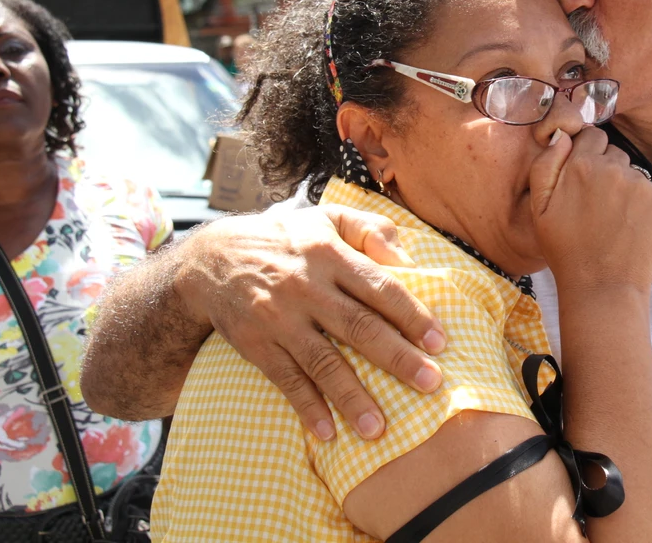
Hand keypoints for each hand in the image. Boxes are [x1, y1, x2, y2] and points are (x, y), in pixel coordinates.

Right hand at [178, 204, 446, 440]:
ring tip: (378, 428)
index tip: (439, 342)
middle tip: (430, 383)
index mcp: (329, 255)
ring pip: (322, 362)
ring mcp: (279, 319)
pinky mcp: (256, 345)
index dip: (411, 314)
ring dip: (351, 396)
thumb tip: (408, 257)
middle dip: (396, 358)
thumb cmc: (285, 239)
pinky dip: (306, 407)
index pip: (379, 286)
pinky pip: (285, 380)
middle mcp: (307, 288)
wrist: (211, 260)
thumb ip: (370, 228)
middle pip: (358, 327)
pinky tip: (327, 433)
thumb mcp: (325, 218)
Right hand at [530, 126, 651, 292]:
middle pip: (614, 154)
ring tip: (611, 221)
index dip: (586, 154)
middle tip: (595, 204)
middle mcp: (616, 169)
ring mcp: (643, 186)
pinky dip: (641, 206)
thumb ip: (546, 164)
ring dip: (623, 189)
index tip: (583, 176)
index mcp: (583, 165)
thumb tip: (562, 136)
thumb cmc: (566, 250)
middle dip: (605, 171)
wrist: (603, 287)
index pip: (592, 136)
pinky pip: (650, 194)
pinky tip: (628, 228)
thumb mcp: (539, 208)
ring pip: (632, 175)